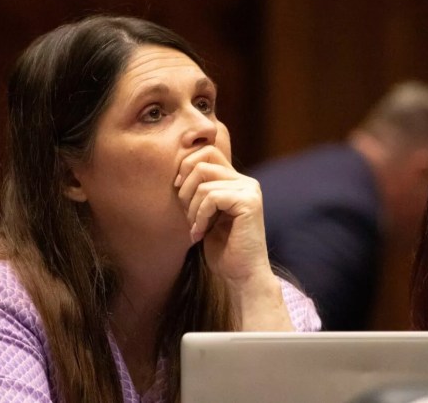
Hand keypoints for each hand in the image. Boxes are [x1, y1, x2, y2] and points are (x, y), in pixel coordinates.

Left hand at [175, 145, 271, 284]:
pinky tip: (200, 233)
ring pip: (203, 181)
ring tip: (195, 228)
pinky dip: (200, 216)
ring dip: (191, 208)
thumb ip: (199, 192)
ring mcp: (249, 190)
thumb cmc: (222, 250)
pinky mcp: (249, 202)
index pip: (206, 152)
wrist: (242, 276)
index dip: (185, 168)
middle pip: (203, 161)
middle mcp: (246, 181)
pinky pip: (211, 196)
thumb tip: (178, 174)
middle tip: (186, 214)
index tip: (177, 192)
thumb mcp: (205, 215)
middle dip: (185, 187)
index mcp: (236, 181)